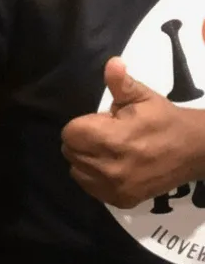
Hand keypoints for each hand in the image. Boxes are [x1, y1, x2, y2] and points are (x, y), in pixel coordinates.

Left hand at [62, 57, 204, 207]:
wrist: (194, 151)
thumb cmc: (163, 119)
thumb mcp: (143, 97)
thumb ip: (120, 82)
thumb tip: (113, 63)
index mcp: (113, 139)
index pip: (70, 133)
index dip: (81, 125)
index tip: (99, 122)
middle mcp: (111, 167)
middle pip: (71, 152)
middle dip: (82, 140)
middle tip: (104, 135)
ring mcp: (116, 187)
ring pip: (77, 171)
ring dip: (85, 159)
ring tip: (107, 150)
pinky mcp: (122, 201)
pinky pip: (90, 188)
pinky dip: (93, 177)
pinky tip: (110, 166)